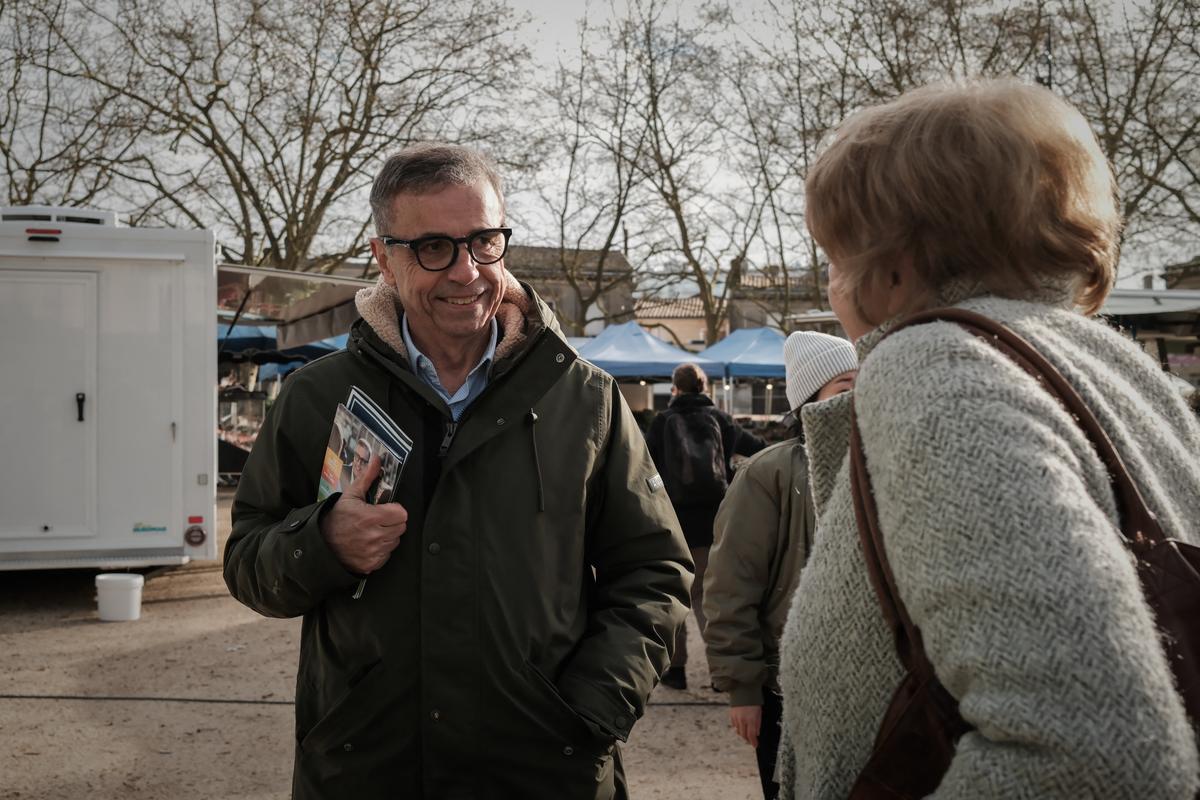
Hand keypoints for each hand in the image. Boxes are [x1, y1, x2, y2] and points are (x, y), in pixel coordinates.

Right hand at [319, 453, 407, 573]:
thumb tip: (377, 460)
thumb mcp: (350, 495)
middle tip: (379, 520)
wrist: (322, 544)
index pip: (401, 514)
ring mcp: (374, 552)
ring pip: (395, 541)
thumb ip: (367, 478)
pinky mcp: (372, 564)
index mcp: (371, 517)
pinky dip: (382, 550)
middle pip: (401, 527)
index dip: (395, 510)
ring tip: (373, 532)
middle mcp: (374, 536)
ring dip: (388, 536)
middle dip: (393, 522)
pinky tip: (369, 544)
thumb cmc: (337, 518)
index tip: (387, 509)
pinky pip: (387, 554)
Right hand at [730, 704, 761, 747]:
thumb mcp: (759, 712)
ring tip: (747, 733)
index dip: (753, 742)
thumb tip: (757, 733)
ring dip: (743, 733)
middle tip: (751, 741)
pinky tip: (741, 725)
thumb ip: (758, 724)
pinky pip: (734, 724)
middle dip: (748, 739)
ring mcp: (736, 717)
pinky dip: (738, 726)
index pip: (752, 735)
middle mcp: (742, 720)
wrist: (744, 689)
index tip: (755, 745)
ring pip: (738, 730)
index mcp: (751, 719)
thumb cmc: (754, 700)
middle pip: (744, 735)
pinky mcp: (732, 714)